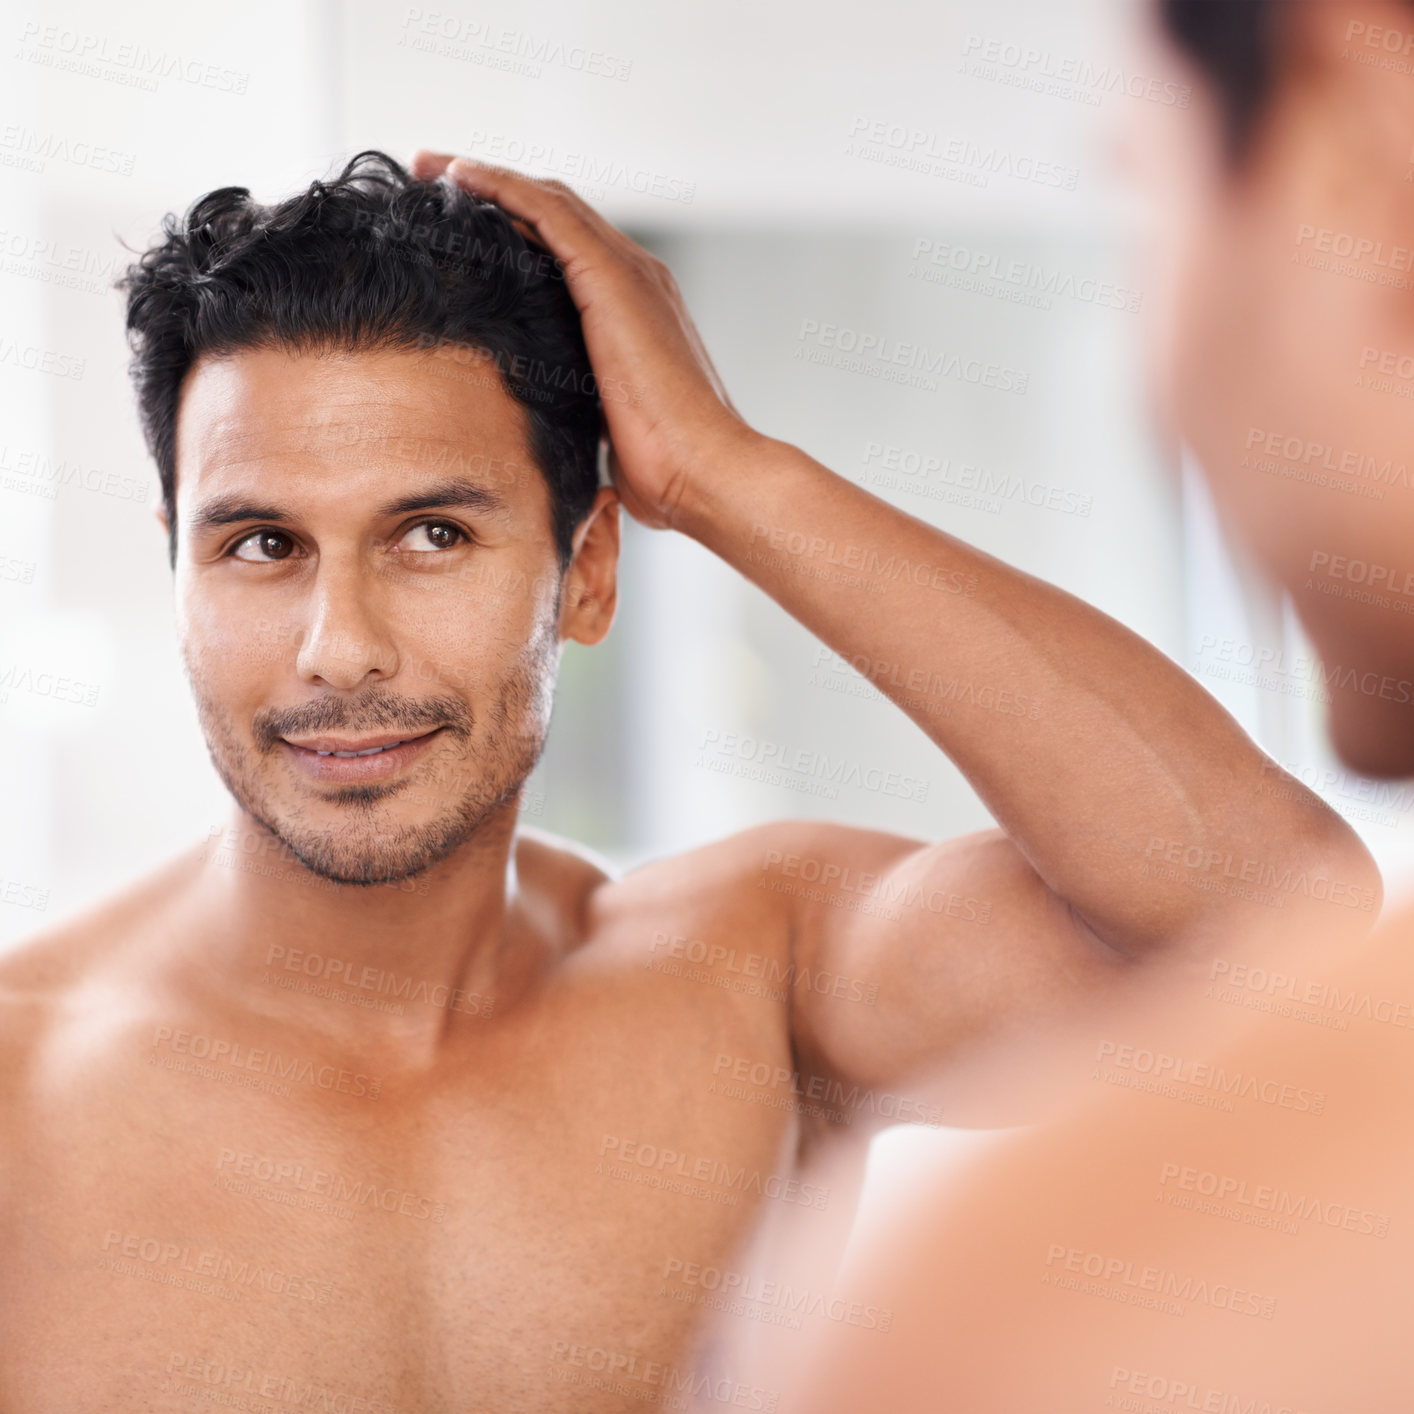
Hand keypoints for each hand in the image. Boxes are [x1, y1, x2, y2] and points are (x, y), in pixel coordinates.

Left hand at [411, 150, 757, 530]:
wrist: (702, 471)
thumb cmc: (662, 467)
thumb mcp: (603, 424)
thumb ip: (577, 405)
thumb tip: (542, 426)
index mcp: (633, 309)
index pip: (566, 248)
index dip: (512, 227)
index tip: (459, 226)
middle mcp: (635, 278)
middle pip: (553, 212)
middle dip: (491, 190)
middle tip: (432, 178)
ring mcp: (628, 271)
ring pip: (547, 200)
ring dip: (485, 177)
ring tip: (432, 167)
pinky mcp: (612, 276)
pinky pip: (547, 211)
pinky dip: (500, 186)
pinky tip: (457, 175)